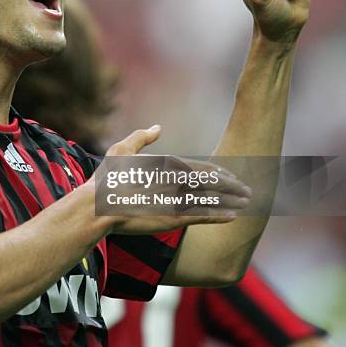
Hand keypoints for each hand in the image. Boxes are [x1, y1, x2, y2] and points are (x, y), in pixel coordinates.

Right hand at [100, 127, 250, 234]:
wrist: (99, 206)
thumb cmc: (108, 178)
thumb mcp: (122, 150)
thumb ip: (141, 137)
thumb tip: (157, 127)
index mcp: (167, 164)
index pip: (201, 167)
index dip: (219, 171)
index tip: (230, 174)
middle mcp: (177, 180)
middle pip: (213, 182)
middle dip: (232, 185)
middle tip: (247, 189)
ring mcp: (177, 200)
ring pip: (212, 199)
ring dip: (232, 200)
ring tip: (246, 202)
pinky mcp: (173, 218)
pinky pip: (203, 216)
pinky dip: (220, 216)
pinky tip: (233, 217)